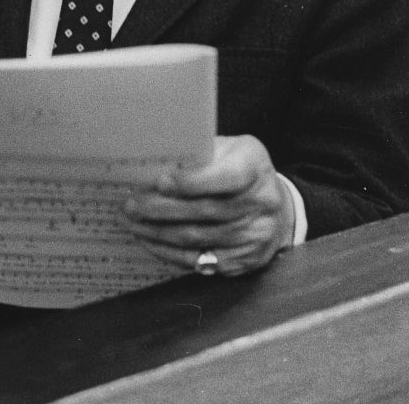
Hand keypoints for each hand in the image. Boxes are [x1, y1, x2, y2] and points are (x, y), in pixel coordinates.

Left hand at [121, 135, 294, 276]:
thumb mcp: (228, 149)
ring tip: (132, 223)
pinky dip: (171, 252)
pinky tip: (151, 240)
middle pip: (207, 211)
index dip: (193, 181)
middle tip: (130, 205)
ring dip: (160, 232)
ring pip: (200, 238)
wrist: (277, 207)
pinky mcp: (246, 261)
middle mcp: (262, 203)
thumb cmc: (240, 169)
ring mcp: (256, 236)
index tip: (160, 181)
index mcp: (255, 167)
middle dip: (162, 209)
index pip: (226, 177)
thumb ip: (199, 154)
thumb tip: (153, 160)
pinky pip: (203, 260)